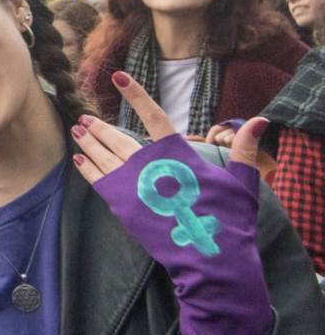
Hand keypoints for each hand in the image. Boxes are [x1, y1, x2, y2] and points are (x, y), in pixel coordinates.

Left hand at [74, 72, 270, 334]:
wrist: (209, 257)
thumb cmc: (229, 219)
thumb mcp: (241, 181)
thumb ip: (243, 149)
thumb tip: (259, 119)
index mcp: (178, 153)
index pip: (153, 115)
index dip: (136, 95)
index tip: (119, 77)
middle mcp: (150, 164)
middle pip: (118, 138)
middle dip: (99, 127)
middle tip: (83, 117)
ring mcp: (133, 184)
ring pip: (104, 156)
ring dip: (89, 142)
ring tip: (77, 130)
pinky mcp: (122, 205)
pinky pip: (98, 180)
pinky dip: (87, 168)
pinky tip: (79, 158)